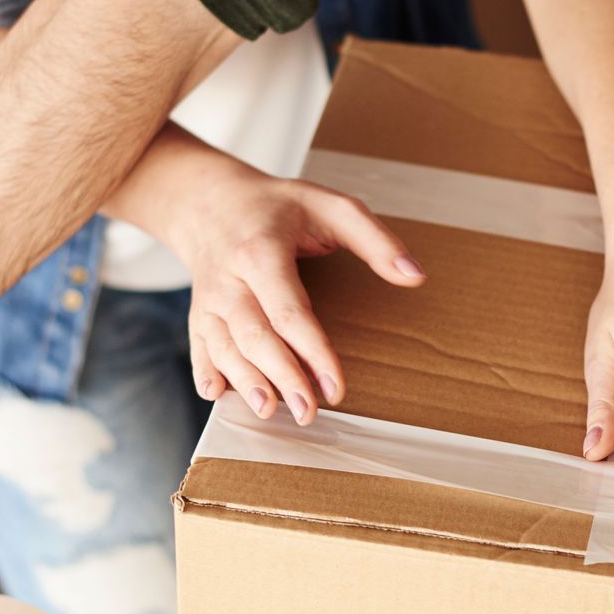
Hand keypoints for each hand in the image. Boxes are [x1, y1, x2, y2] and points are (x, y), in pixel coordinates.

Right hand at [109, 132, 424, 421]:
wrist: (208, 199)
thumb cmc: (279, 206)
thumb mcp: (330, 206)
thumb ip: (374, 240)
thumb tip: (415, 276)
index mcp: (261, 252)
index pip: (289, 312)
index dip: (313, 353)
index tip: (335, 388)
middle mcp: (229, 279)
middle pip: (254, 336)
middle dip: (281, 377)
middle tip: (308, 413)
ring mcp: (209, 298)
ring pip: (224, 346)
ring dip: (245, 382)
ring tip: (269, 412)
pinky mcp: (198, 312)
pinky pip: (199, 346)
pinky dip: (205, 371)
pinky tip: (217, 395)